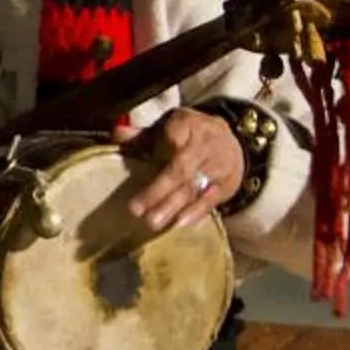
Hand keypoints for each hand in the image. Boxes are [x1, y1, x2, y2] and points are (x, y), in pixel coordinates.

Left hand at [118, 108, 244, 232]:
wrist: (232, 138)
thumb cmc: (190, 133)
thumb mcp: (168, 125)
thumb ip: (142, 133)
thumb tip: (116, 134)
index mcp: (189, 126)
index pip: (172, 137)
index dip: (158, 149)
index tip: (137, 163)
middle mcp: (206, 146)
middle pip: (181, 170)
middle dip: (158, 191)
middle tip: (136, 210)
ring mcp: (220, 167)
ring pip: (194, 188)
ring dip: (173, 207)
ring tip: (155, 222)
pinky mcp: (228, 185)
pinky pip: (211, 200)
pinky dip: (195, 213)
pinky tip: (180, 223)